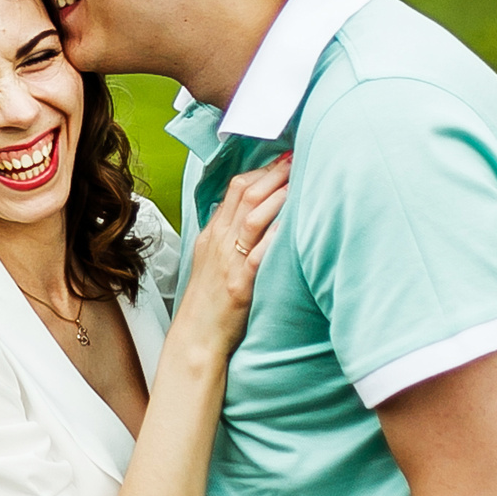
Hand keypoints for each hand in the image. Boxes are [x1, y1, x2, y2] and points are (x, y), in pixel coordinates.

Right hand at [182, 155, 290, 352]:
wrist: (195, 338)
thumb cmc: (208, 303)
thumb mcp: (211, 262)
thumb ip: (227, 236)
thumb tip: (248, 215)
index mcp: (212, 235)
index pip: (234, 189)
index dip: (260, 170)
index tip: (282, 159)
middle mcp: (219, 242)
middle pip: (245, 195)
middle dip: (274, 173)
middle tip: (297, 157)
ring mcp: (228, 262)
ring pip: (253, 216)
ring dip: (279, 194)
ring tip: (301, 178)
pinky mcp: (240, 284)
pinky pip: (259, 253)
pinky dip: (276, 234)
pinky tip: (294, 222)